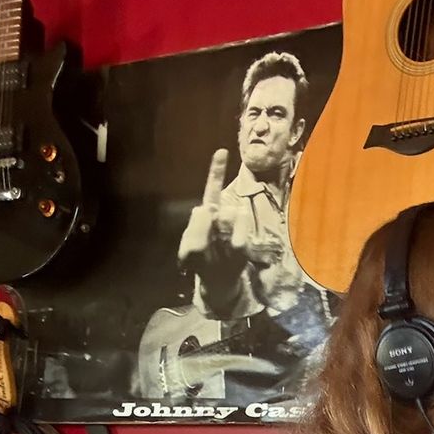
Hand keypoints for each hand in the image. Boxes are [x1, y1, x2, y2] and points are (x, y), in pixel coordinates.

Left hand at [178, 149, 253, 307]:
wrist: (217, 281)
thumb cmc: (200, 263)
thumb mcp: (189, 249)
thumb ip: (195, 228)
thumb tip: (207, 209)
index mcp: (208, 212)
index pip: (212, 188)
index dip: (216, 170)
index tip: (221, 151)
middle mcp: (224, 215)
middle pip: (222, 209)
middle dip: (212, 225)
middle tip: (208, 245)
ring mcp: (236, 227)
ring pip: (232, 221)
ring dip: (221, 237)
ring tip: (215, 253)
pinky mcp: (244, 242)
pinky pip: (238, 241)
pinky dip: (232, 247)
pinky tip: (229, 254)